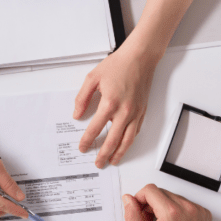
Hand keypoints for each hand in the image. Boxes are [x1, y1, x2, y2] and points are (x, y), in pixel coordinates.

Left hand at [74, 42, 155, 166]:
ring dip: (119, 153)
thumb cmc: (118, 65)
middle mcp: (124, 111)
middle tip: (98, 163)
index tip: (82, 147)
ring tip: (112, 161)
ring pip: (128, 140)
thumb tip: (77, 115)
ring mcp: (136, 112)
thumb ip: (82, 98)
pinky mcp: (143, 111)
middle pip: (113, 140)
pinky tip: (125, 145)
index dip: (87, 140)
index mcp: (110, 103)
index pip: (95, 128)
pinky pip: (136, 131)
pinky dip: (130, 141)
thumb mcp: (92, 78)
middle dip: (104, 154)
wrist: (140, 57)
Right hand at [123, 184, 218, 220]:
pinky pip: (185, 203)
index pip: (149, 189)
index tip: (139, 210)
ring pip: (172, 197)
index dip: (139, 198)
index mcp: (171, 212)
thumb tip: (128, 200)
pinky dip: (177, 211)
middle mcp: (187, 208)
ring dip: (164, 207)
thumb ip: (132, 216)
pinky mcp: (204, 213)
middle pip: (160, 192)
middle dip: (151, 204)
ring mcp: (197, 210)